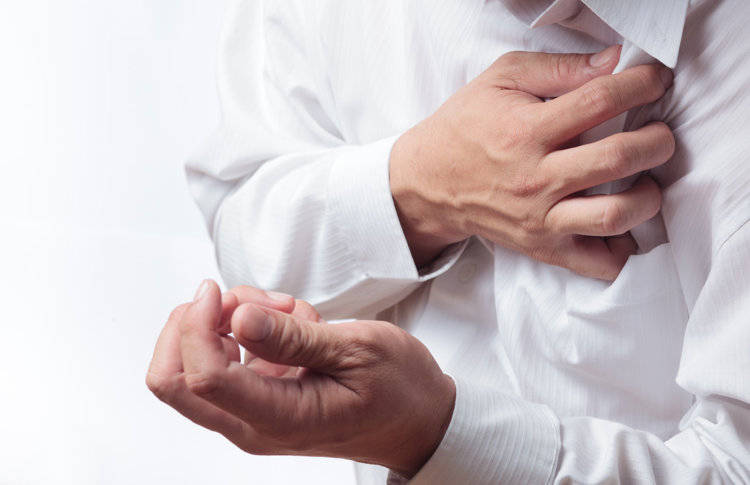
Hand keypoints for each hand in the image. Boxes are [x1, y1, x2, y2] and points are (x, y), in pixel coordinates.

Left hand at [146, 280, 454, 477]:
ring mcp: (252, 411)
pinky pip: (225, 355)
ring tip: (288, 311)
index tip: (218, 291)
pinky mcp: (259, 396)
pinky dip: (245, 328)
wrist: (418, 418)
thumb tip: (237, 318)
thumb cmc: (398, 389)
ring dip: (227, 322)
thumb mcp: (356, 350)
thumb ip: (293, 337)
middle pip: (172, 379)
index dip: (197, 326)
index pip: (202, 379)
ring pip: (194, 361)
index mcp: (278, 419)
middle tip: (241, 301)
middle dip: (193, 325)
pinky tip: (290, 322)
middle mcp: (252, 424)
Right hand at [390, 45, 674, 279]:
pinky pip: (597, 263)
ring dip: (649, 196)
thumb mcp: (500, 80)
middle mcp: (536, 178)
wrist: (427, 183)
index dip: (641, 84)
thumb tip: (613, 62)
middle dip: (657, 140)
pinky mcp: (543, 247)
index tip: (656, 81)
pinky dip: (623, 248)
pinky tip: (622, 224)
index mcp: (526, 130)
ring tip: (645, 180)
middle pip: (618, 159)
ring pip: (615, 215)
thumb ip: (557, 68)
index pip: (599, 100)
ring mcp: (540, 219)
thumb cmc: (465, 127)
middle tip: (659, 133)